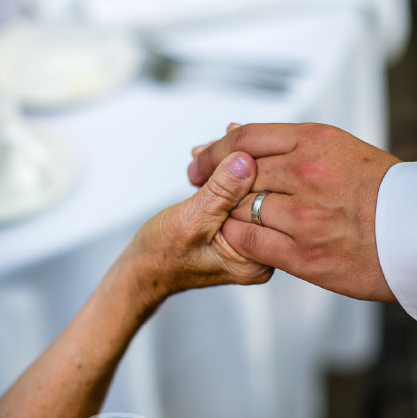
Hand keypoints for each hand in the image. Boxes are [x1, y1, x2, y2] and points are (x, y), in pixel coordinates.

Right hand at [124, 151, 272, 305]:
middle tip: (211, 150)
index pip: (270, 205)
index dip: (254, 169)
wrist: (145, 269)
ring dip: (230, 169)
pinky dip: (226, 180)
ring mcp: (254, 242)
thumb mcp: (190, 220)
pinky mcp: (242, 231)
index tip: (234, 148)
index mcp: (257, 261)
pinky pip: (241, 199)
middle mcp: (263, 254)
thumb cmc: (161, 255)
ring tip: (203, 156)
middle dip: (241, 166)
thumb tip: (246, 161)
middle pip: (265, 198)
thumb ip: (221, 193)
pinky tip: (210, 165)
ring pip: (252, 194)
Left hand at [188, 123, 399, 301]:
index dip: (217, 149)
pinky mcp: (304, 254)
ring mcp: (305, 215)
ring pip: (240, 208)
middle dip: (210, 178)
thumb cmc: (384, 192)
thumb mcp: (342, 151)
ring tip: (224, 212)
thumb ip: (290, 144)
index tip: (200, 157)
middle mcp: (307, 173)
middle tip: (196, 182)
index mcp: (318, 141)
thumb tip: (232, 131)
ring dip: (228, 211)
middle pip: (238, 172)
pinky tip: (237, 236)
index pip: (247, 138)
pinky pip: (250, 242)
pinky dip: (238, 238)